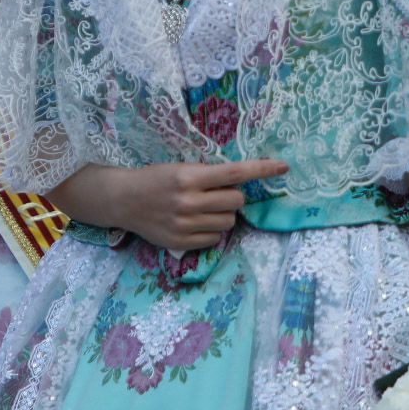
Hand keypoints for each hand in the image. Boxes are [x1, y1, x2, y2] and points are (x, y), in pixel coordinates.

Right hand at [85, 158, 288, 250]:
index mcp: (190, 177)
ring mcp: (185, 225)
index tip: (284, 167)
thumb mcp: (181, 168)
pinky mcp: (182, 243)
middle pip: (236, 201)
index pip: (234, 173)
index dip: (262, 169)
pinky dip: (211, 232)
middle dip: (232, 197)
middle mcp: (189, 201)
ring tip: (204, 209)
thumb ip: (208, 176)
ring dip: (223, 215)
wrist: (124, 200)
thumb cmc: (156, 179)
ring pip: (229, 222)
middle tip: (215, 194)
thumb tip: (242, 182)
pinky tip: (196, 224)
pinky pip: (215, 239)